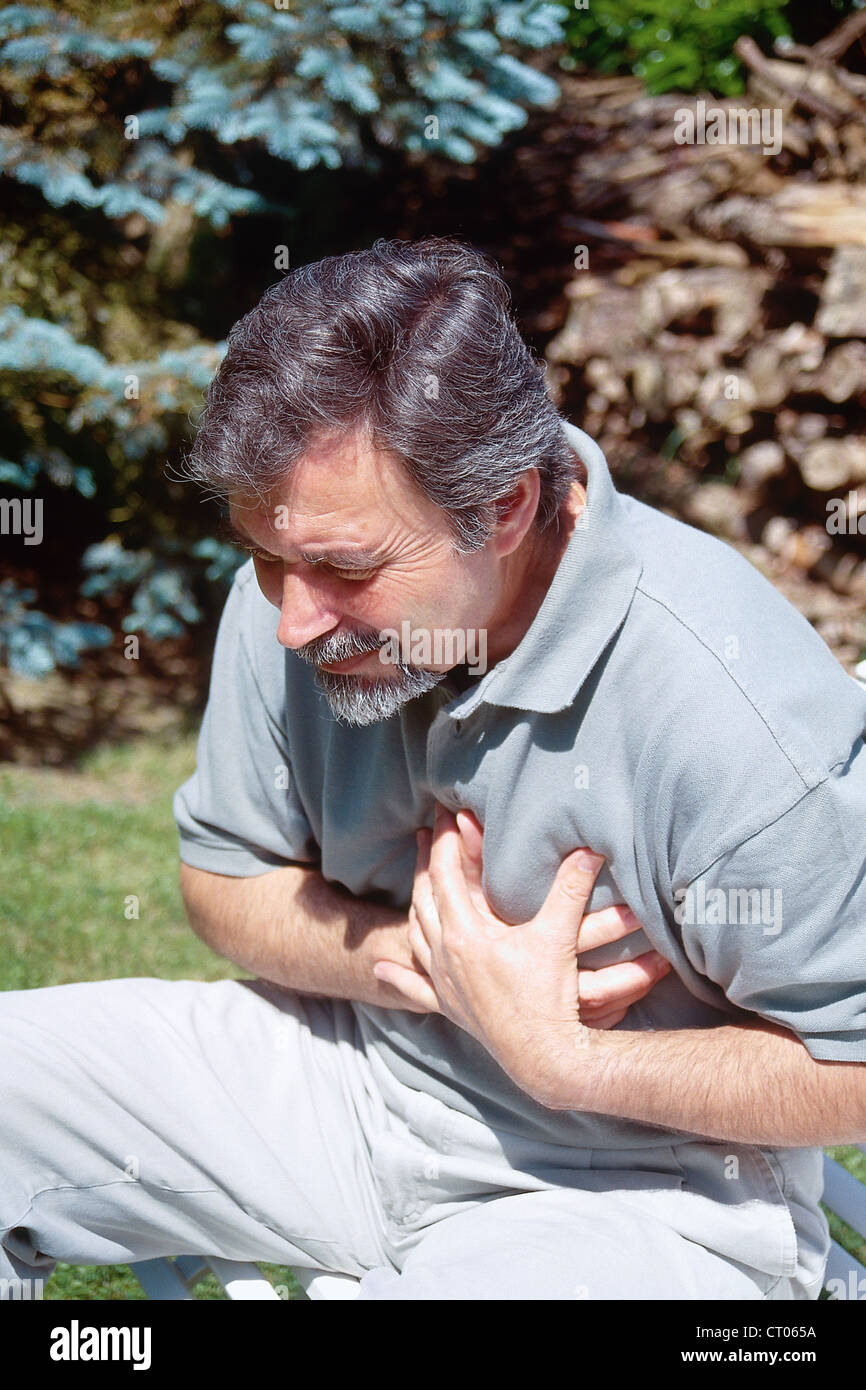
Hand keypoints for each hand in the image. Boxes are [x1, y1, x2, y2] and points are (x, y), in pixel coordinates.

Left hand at [373, 806, 663, 1105]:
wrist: (543, 1056)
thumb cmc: (548, 996)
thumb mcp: (558, 935)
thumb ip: (570, 888)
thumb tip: (589, 847)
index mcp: (466, 932)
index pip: (448, 875)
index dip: (447, 842)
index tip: (445, 814)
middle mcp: (446, 954)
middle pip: (426, 897)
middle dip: (428, 862)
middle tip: (429, 834)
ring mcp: (445, 982)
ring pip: (417, 934)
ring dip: (416, 903)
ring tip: (419, 881)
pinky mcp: (450, 1007)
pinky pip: (416, 988)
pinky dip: (397, 976)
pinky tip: (380, 969)